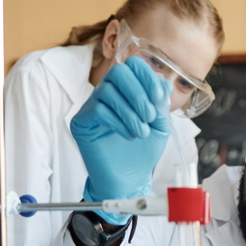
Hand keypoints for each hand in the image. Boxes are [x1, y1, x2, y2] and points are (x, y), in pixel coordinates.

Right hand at [70, 56, 172, 224]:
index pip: (133, 65)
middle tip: (149, 116)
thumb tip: (164, 83)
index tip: (159, 98)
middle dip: (138, 93)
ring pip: (108, 91)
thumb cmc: (142, 153)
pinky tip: (128, 136)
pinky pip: (98, 109)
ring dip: (130, 112)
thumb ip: (161, 106)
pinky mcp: (81, 122)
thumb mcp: (160, 127)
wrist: (128, 180)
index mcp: (127, 90)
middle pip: (118, 72)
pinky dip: (118, 122)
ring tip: (141, 133)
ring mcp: (92, 106)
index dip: (147, 77)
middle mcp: (108, 93)